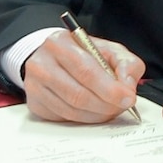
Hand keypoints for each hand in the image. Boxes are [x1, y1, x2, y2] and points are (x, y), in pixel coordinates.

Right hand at [23, 30, 143, 122]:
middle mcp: (41, 64)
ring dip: (96, 114)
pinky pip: (63, 118)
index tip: (128, 98)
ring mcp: (34, 86)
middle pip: (77, 94)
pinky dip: (84, 119)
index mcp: (60, 43)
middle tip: (121, 107)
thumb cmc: (82, 53)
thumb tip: (127, 87)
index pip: (86, 71)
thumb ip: (125, 63)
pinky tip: (94, 111)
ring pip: (71, 110)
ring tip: (111, 109)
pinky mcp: (35, 104)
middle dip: (106, 105)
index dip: (110, 89)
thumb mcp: (109, 49)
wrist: (53, 57)